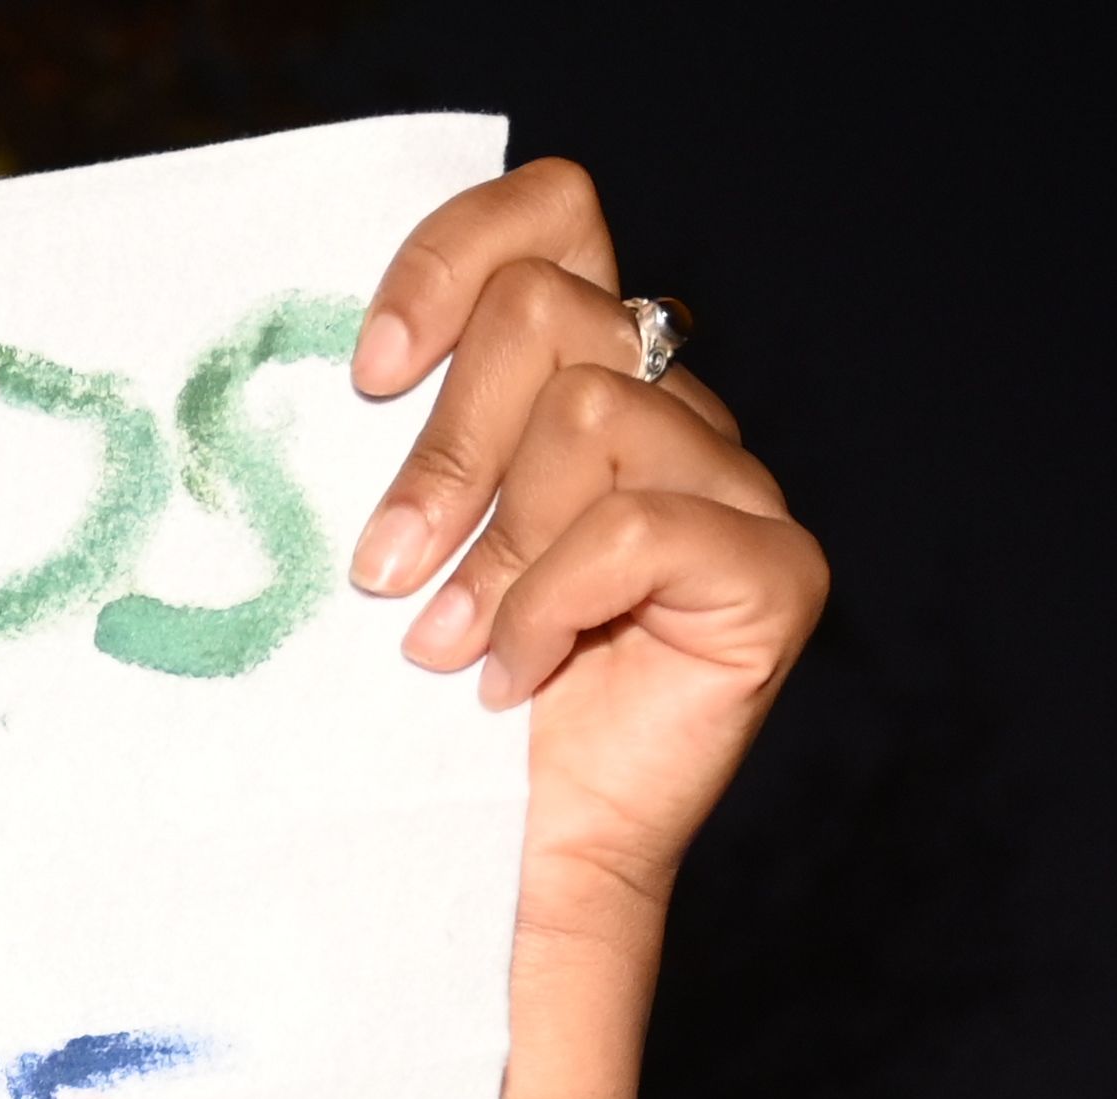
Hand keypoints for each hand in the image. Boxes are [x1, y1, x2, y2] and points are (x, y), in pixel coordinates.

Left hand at [345, 163, 825, 1098]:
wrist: (487, 869)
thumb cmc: (417, 717)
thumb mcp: (389, 547)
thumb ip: (402, 428)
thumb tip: (345, 354)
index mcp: (584, 379)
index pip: (552, 212)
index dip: (452, 257)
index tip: (365, 368)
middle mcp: (677, 416)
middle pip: (557, 313)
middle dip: (444, 445)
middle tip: (381, 574)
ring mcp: (736, 490)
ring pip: (592, 413)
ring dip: (491, 545)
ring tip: (447, 650)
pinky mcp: (771, 571)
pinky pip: (638, 524)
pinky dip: (548, 606)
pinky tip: (515, 682)